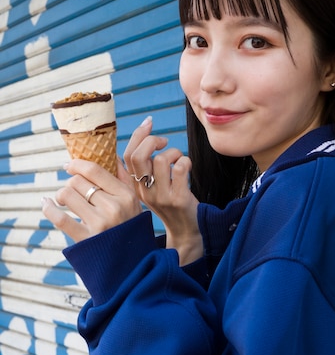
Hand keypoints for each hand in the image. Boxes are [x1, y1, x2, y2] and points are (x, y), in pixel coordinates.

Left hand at [42, 158, 141, 242]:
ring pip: (67, 195)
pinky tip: (47, 204)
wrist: (133, 262)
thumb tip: (111, 154)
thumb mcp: (135, 201)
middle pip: (77, 181)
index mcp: (126, 195)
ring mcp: (100, 224)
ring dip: (60, 195)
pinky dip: (49, 208)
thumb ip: (124, 177)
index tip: (69, 165)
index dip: (77, 164)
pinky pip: (60, 218)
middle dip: (70, 183)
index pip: (95, 170)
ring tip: (64, 200)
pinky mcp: (86, 240)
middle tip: (71, 190)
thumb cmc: (131, 227)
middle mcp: (114, 208)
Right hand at [124, 117, 202, 265]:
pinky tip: (187, 168)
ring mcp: (160, 196)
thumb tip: (127, 148)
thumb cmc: (170, 206)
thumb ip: (138, 173)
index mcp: (135, 187)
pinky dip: (186, 161)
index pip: (127, 156)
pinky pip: (180, 168)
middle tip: (165, 143)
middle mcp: (144, 191)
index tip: (149, 122)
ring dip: (174, 153)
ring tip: (178, 161)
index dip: (138, 135)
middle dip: (153, 140)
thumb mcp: (148, 191)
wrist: (186, 232)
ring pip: (160, 159)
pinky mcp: (178, 199)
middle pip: (139, 155)